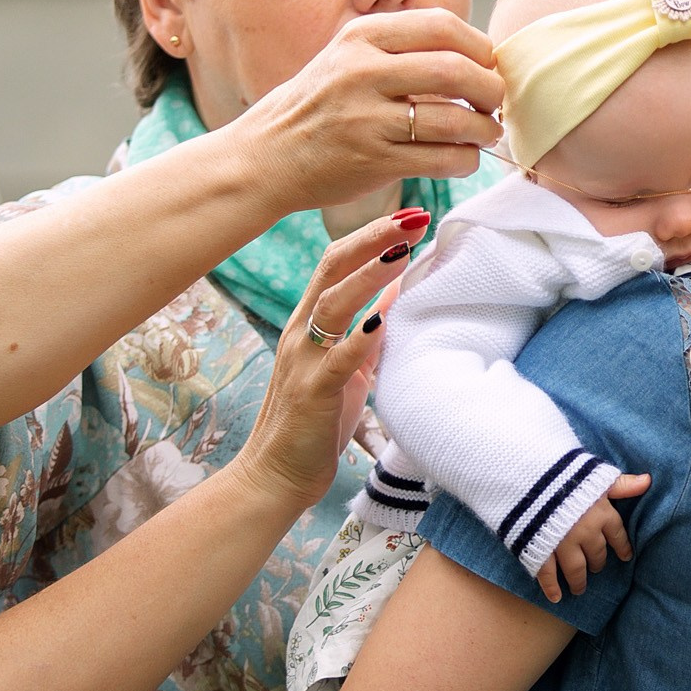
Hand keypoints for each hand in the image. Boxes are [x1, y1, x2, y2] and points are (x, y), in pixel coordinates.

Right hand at [235, 8, 504, 210]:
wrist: (266, 156)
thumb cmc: (318, 106)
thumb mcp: (347, 58)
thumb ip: (400, 48)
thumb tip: (473, 53)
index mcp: (362, 37)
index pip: (442, 25)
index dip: (479, 46)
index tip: (487, 65)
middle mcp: (363, 71)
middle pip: (455, 70)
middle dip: (489, 88)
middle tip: (494, 102)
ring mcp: (366, 118)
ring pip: (453, 119)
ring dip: (483, 129)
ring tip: (485, 133)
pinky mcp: (372, 161)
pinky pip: (440, 158)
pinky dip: (465, 160)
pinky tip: (464, 158)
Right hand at [235, 212, 424, 510]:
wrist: (277, 475)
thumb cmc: (316, 420)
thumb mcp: (348, 366)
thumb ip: (367, 330)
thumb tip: (398, 293)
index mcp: (309, 323)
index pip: (336, 263)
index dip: (370, 236)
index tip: (408, 216)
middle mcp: (301, 333)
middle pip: (332, 269)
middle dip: (373, 239)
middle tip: (413, 217)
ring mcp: (303, 361)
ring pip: (333, 304)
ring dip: (369, 275)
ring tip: (402, 251)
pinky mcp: (312, 393)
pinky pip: (337, 359)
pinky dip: (360, 338)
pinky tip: (383, 321)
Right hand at [532, 474, 650, 602]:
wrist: (529, 477)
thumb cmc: (567, 473)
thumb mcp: (597, 476)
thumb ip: (621, 484)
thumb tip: (647, 481)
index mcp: (601, 513)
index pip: (617, 535)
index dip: (621, 546)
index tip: (625, 556)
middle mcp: (586, 532)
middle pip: (596, 554)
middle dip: (597, 563)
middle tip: (596, 568)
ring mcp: (563, 543)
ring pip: (576, 569)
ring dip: (578, 581)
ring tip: (579, 589)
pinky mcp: (541, 550)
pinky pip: (548, 573)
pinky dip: (551, 587)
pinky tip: (556, 597)